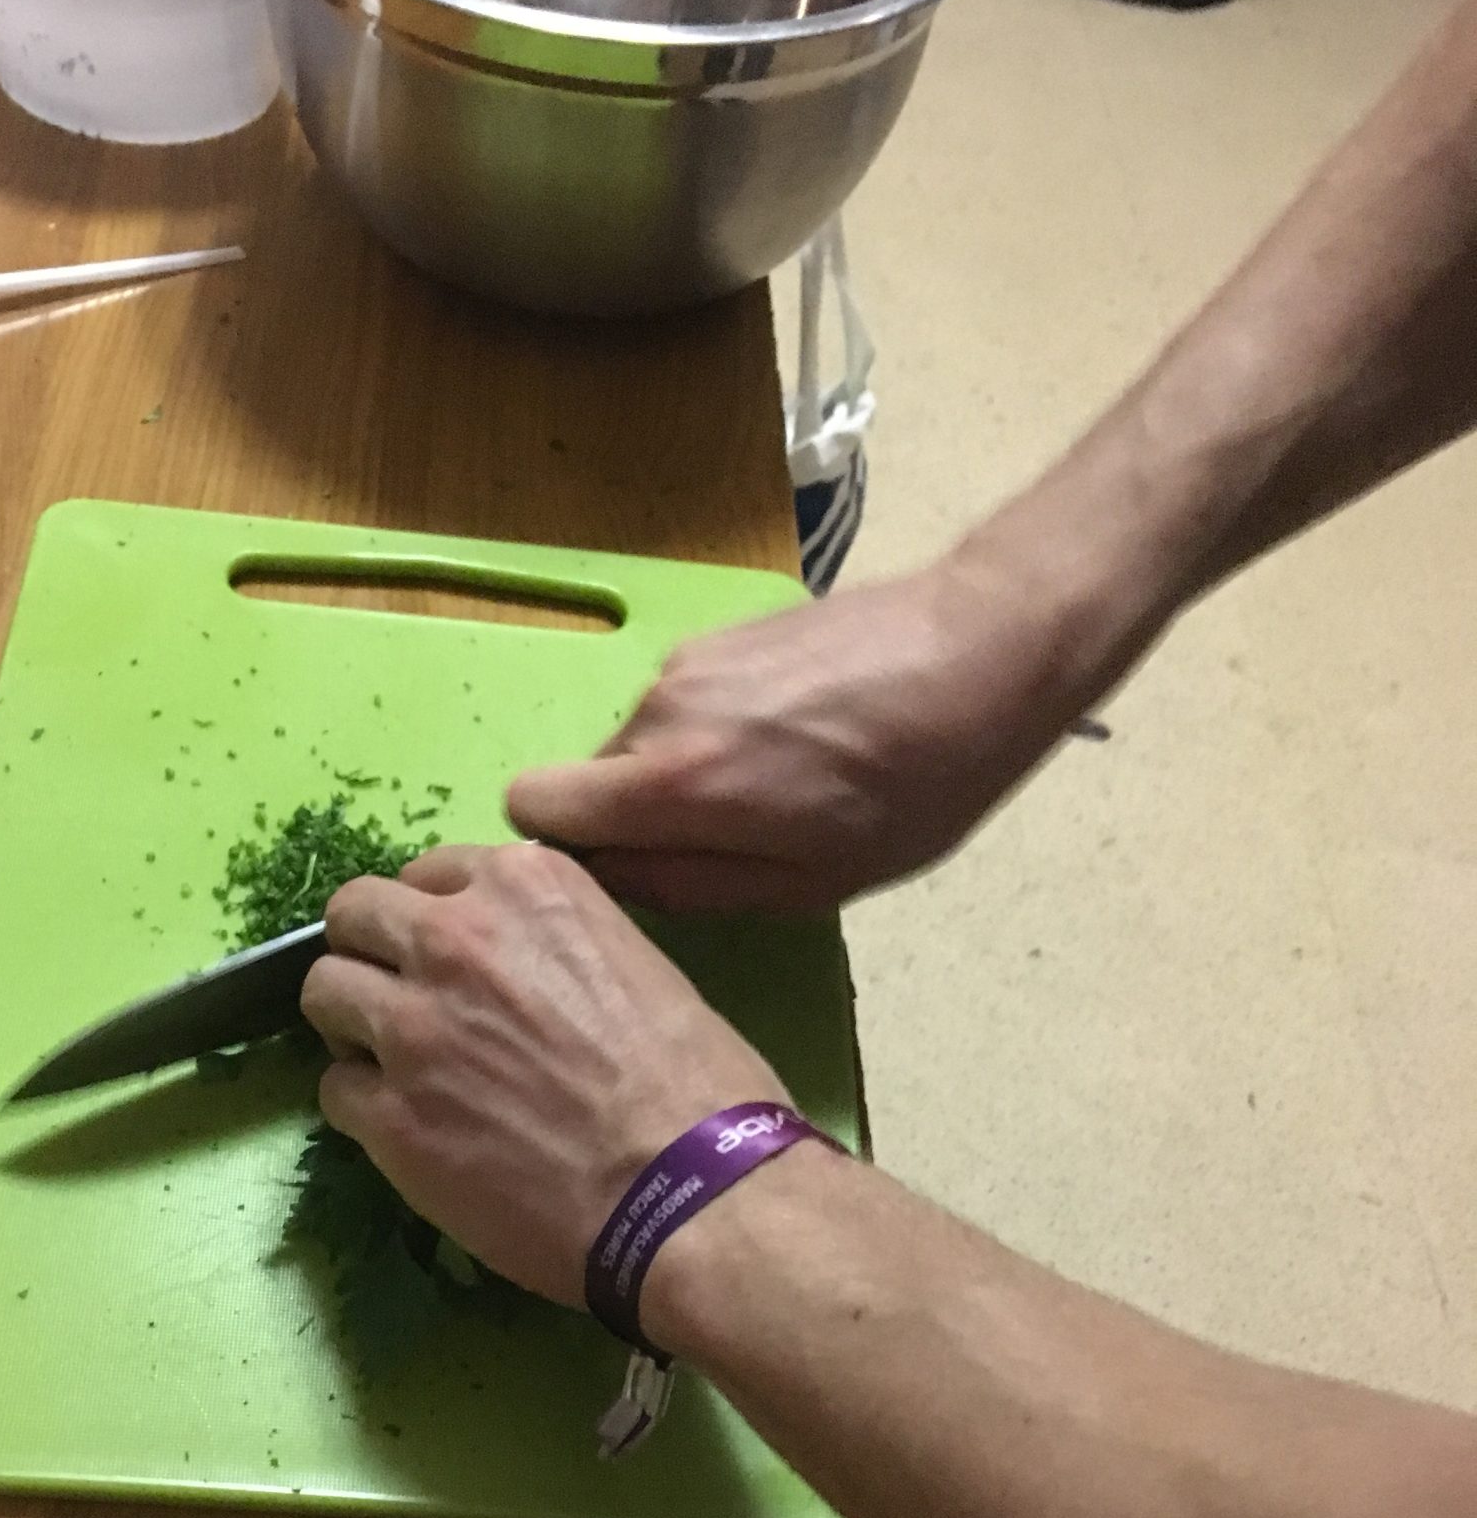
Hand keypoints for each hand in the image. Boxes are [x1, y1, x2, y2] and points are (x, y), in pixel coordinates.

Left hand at [299, 844, 788, 1305]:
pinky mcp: (388, 1115)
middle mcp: (453, 937)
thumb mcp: (633, 960)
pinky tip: (409, 1131)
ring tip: (391, 1065)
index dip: (435, 919)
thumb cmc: (697, 1083)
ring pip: (323, 992)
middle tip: (401, 1000)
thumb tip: (514, 968)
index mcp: (525, 887)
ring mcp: (411, 1026)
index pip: (430, 873)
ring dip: (352, 1024)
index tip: (451, 959)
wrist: (690, 1193)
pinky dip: (363, 1107)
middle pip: (355, 913)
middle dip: (370, 952)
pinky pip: (334, 1089)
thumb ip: (549, 942)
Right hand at [507, 561, 1075, 911]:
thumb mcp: (814, 879)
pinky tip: (799, 735)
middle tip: (732, 839)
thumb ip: (696, 886)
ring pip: (641, 739)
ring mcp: (686, 661)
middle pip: (589, 778)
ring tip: (782, 784)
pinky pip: (684, 701)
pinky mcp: (722, 631)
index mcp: (671, 782)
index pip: (533, 806)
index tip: (628, 868)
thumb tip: (618, 881)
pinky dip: (717, 728)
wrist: (984, 646)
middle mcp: (656, 711)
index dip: (567, 846)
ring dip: (685, 771)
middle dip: (636, 817)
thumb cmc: (916, 783)